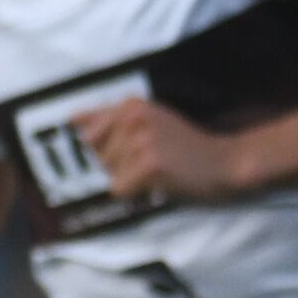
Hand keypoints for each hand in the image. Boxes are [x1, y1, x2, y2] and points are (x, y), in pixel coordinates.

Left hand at [68, 93, 247, 221]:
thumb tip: (73, 119)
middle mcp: (133, 117)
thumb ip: (110, 118)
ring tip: (160, 169)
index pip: (90, 133)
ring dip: (132, 179)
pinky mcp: (149, 165)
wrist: (225, 163)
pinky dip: (137, 193)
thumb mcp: (150, 120)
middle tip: (155, 159)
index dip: (112, 148)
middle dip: (121, 165)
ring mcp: (141, 141)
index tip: (141, 148)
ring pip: (109, 174)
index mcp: (131, 104)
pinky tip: (160, 182)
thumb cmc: (187, 147)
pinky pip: (121, 190)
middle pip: (98, 156)